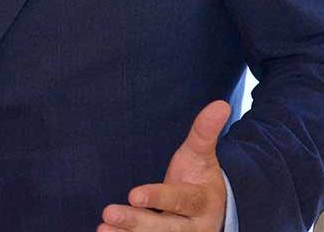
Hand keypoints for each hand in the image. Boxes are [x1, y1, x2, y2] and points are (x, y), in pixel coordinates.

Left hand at [98, 100, 231, 231]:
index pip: (180, 200)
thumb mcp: (202, 155)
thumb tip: (221, 104)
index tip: (134, 195)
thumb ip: (205, 132)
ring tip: (103, 228)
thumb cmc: (199, 178)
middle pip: (165, 228)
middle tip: (109, 213)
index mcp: (202, 202)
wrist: (211, 211)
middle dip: (137, 222)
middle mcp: (193, 228)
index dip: (158, 198)